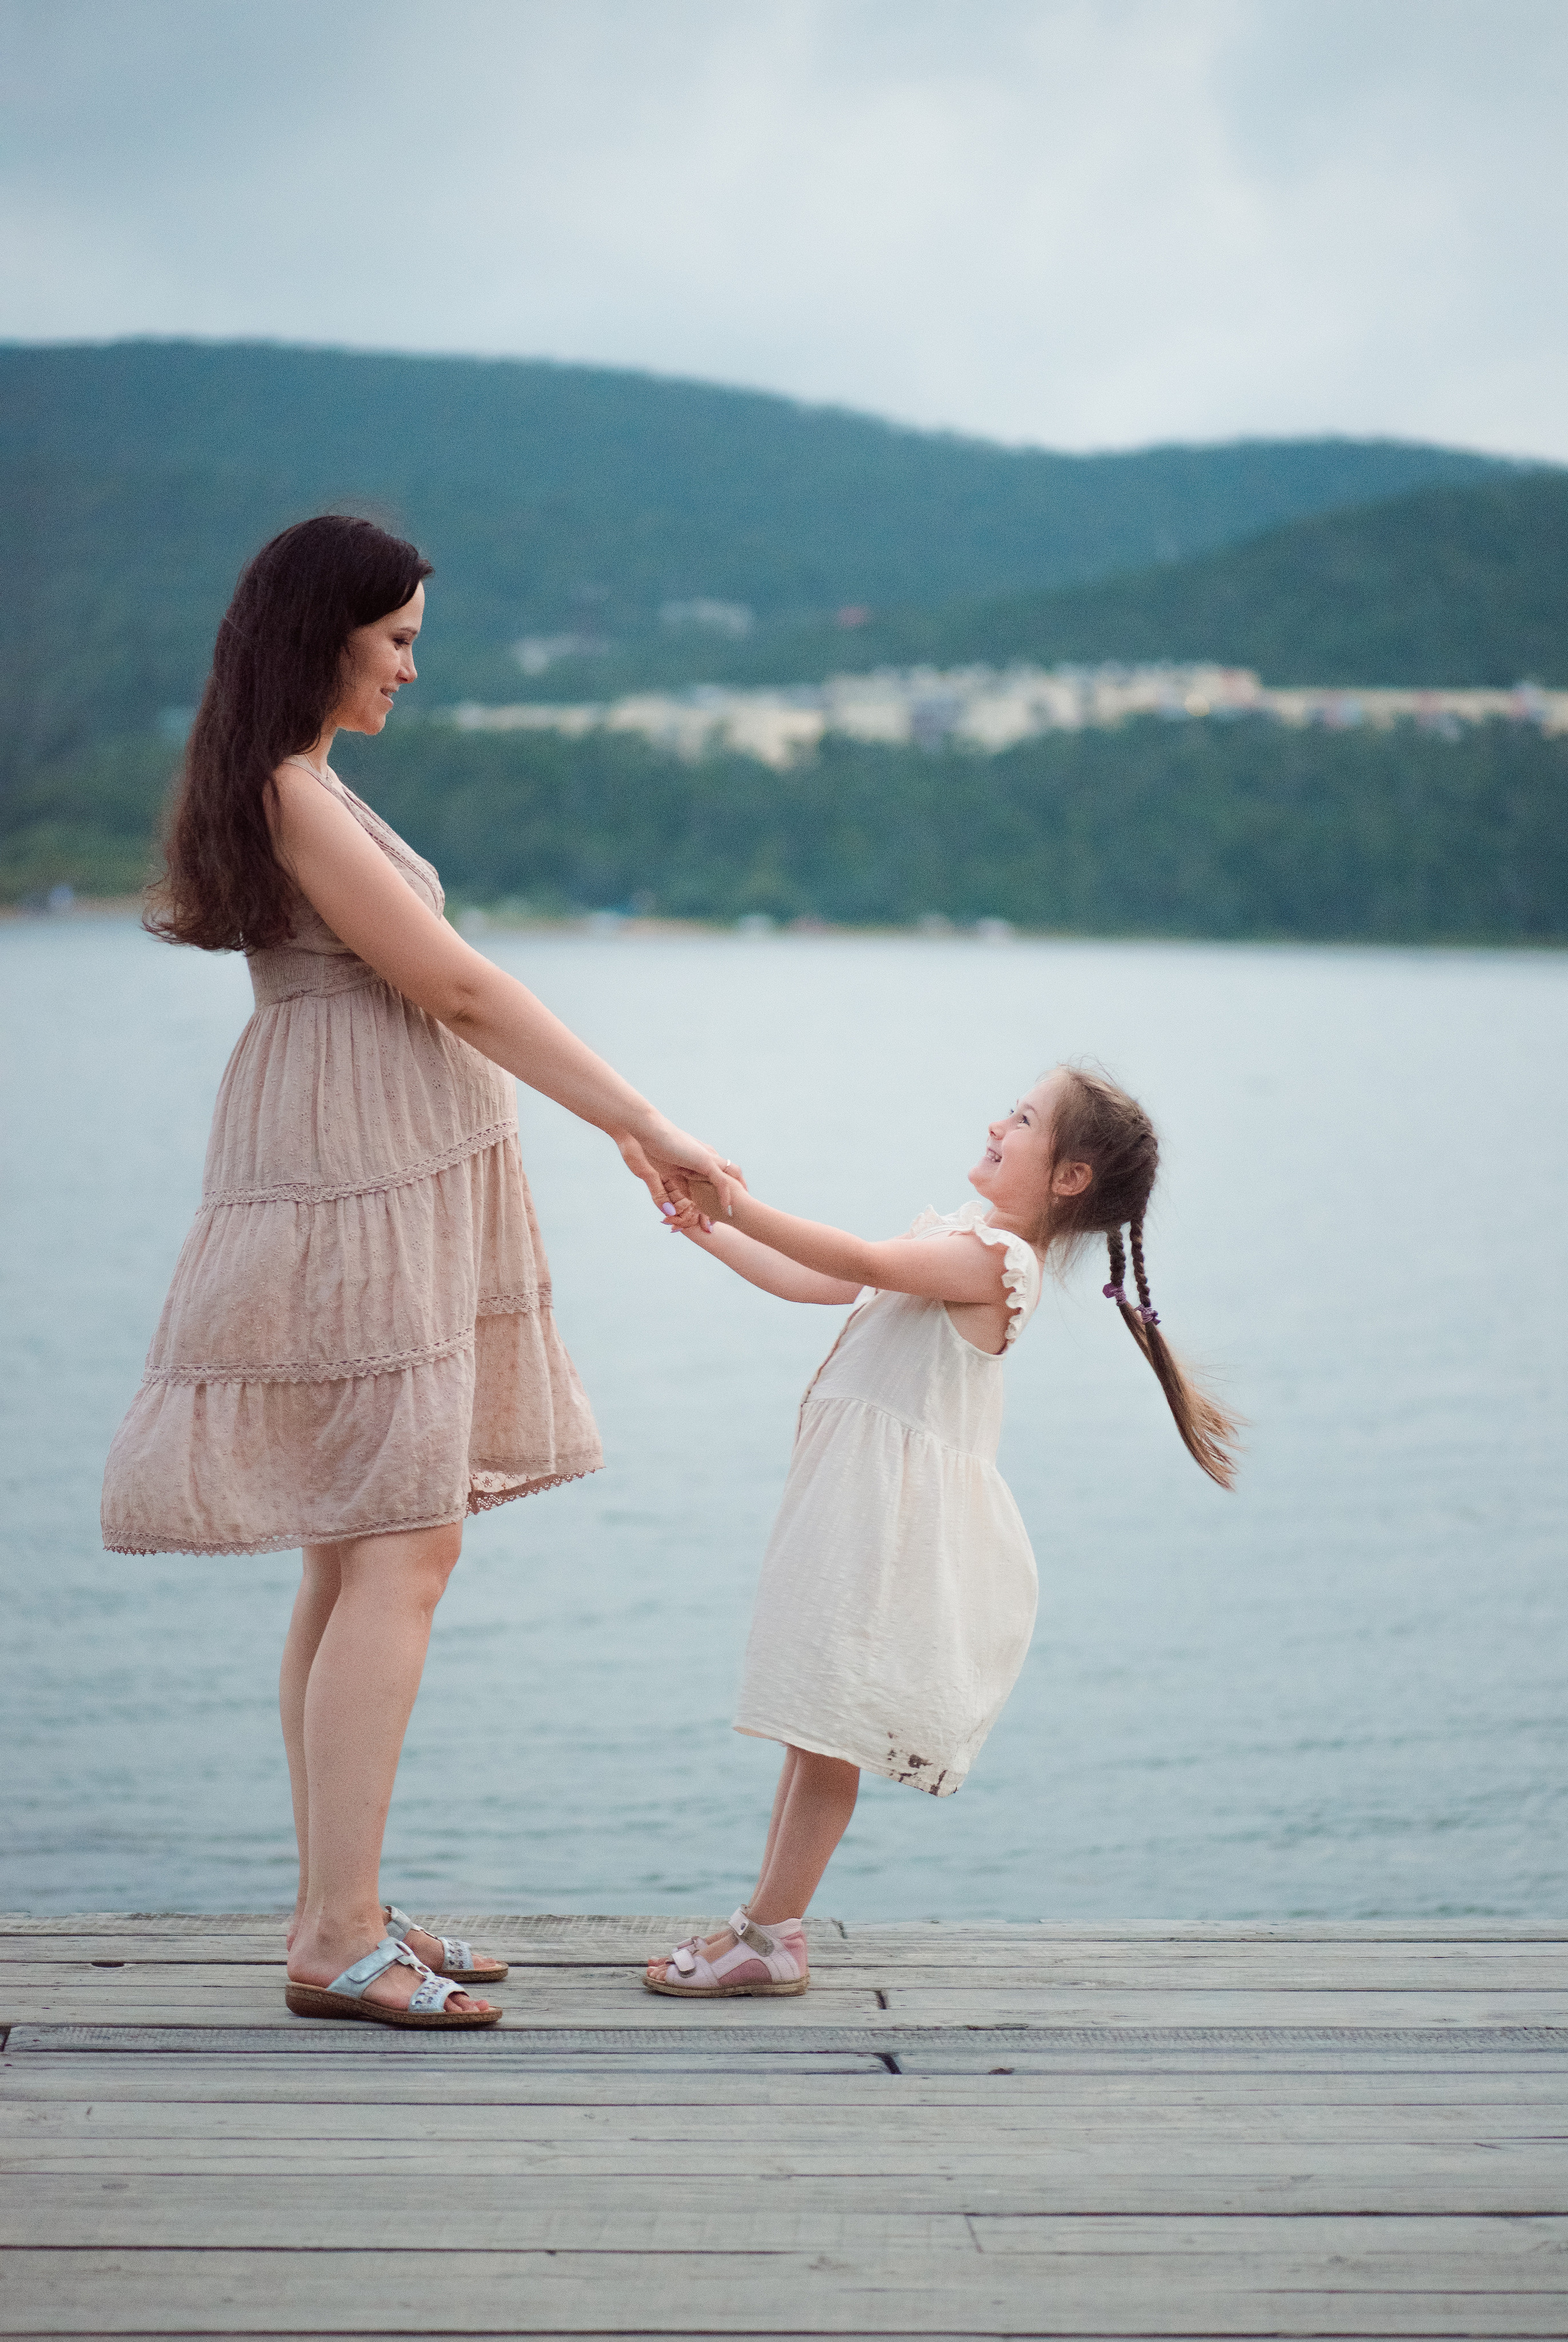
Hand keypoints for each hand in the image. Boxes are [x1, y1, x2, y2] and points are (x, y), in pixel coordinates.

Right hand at [617, 1125, 741, 1223]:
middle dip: (733, 1194)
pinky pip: (721, 1181)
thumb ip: (679, 1185)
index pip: (716, 1178)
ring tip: (732, 1214)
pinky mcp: (705, 1161)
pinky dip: (725, 1195)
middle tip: (728, 1214)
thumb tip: (681, 1203)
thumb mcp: (669, 1172)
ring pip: (732, 1177)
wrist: (649, 1130)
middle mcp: (709, 1156)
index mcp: (701, 1157)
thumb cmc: (654, 1146)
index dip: (719, 1195)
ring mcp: (708, 1158)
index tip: (715, 1213)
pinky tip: (725, 1208)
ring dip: (734, 1195)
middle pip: (730, 1176)